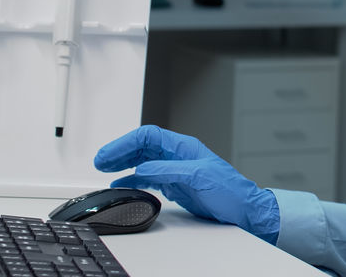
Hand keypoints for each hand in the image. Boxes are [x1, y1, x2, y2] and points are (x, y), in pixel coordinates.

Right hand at [95, 125, 280, 241]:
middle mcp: (178, 156)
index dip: (126, 143)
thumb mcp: (199, 177)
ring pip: (143, 160)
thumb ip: (169, 171)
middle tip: (100, 161)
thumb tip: (142, 169)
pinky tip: (121, 183)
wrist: (245, 209)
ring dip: (123, 163)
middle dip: (120, 151)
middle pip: (142, 146)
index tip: (108, 154)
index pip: (149, 136)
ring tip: (105, 169)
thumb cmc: (231, 191)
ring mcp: (176, 170)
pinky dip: (132, 178)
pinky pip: (148, 176)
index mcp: (184, 147)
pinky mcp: (176, 184)